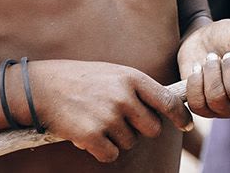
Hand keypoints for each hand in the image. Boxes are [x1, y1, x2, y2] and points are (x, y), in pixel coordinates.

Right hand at [26, 59, 192, 162]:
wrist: (42, 87)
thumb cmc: (81, 80)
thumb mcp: (114, 74)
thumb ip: (138, 89)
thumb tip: (167, 108)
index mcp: (132, 78)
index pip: (168, 101)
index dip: (181, 116)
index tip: (186, 125)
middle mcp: (124, 96)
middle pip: (152, 129)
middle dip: (139, 129)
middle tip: (119, 120)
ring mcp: (108, 116)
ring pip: (130, 142)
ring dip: (116, 138)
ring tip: (97, 120)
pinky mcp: (92, 135)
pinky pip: (111, 155)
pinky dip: (101, 150)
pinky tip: (89, 135)